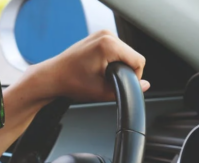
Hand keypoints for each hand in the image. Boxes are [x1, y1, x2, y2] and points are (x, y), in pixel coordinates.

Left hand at [26, 30, 149, 102]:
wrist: (52, 77)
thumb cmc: (71, 82)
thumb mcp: (101, 91)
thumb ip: (126, 89)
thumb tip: (145, 86)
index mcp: (109, 45)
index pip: (139, 60)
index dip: (135, 77)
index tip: (122, 85)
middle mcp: (106, 35)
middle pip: (132, 55)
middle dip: (125, 70)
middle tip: (108, 82)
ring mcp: (102, 34)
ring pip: (124, 52)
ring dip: (119, 65)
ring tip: (101, 75)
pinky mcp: (98, 37)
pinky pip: (115, 49)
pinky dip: (112, 60)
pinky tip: (99, 68)